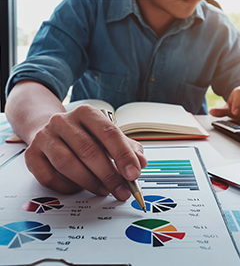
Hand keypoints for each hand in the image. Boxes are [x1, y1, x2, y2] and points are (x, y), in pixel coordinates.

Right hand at [24, 105, 146, 200]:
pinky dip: (68, 186)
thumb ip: (127, 148)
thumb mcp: (107, 136)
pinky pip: (51, 177)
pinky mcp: (32, 155)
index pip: (109, 133)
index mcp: (86, 113)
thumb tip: (141, 163)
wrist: (47, 129)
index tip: (134, 173)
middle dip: (109, 175)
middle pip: (89, 150)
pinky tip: (80, 187)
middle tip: (122, 190)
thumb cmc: (83, 135)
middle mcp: (63, 121)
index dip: (123, 155)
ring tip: (104, 190)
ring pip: (68, 164)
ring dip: (90, 182)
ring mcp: (45, 137)